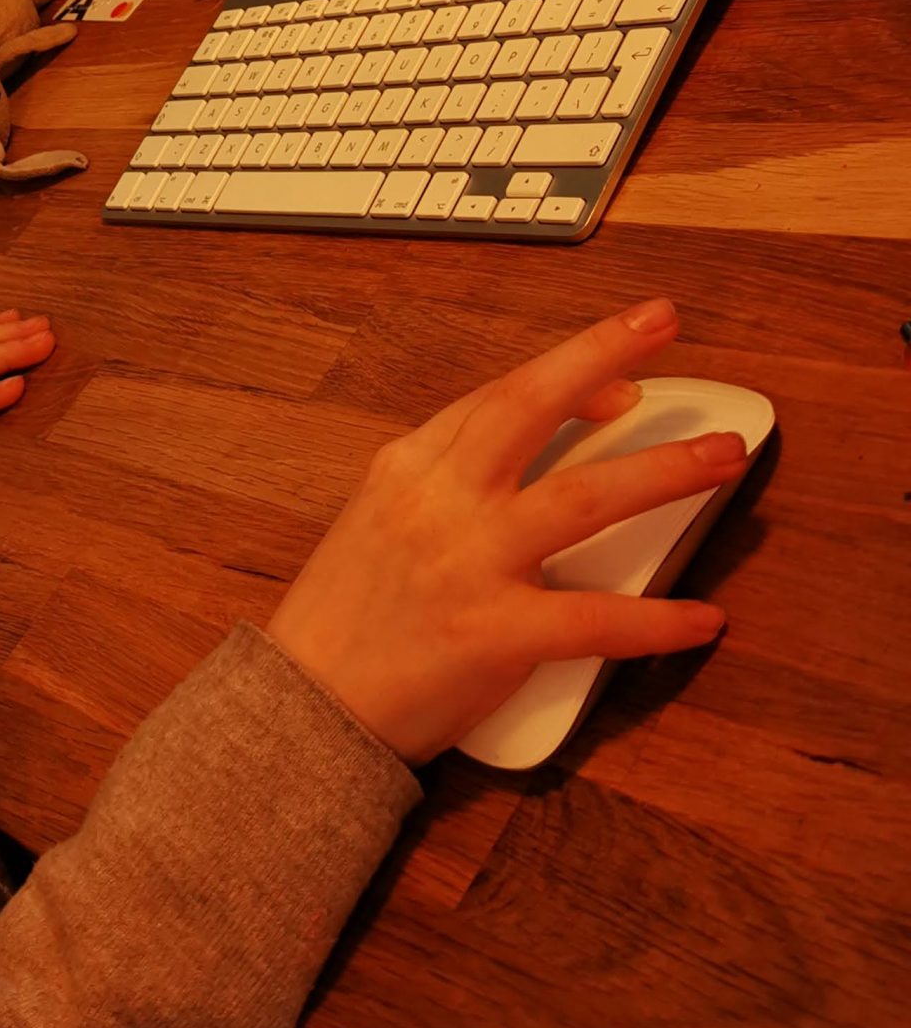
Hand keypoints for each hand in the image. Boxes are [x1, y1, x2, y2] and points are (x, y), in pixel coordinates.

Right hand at [268, 299, 745, 764]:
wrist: (304, 705)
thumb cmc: (344, 619)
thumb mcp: (378, 523)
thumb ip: (445, 486)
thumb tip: (532, 465)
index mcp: (406, 467)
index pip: (495, 397)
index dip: (568, 375)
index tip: (621, 378)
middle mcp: (438, 500)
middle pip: (529, 406)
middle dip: (601, 353)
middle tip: (664, 322)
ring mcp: (466, 563)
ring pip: (580, 498)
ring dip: (662, 472)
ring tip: (723, 455)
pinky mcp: (491, 634)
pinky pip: (592, 620)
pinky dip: (656, 620)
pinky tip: (702, 618)